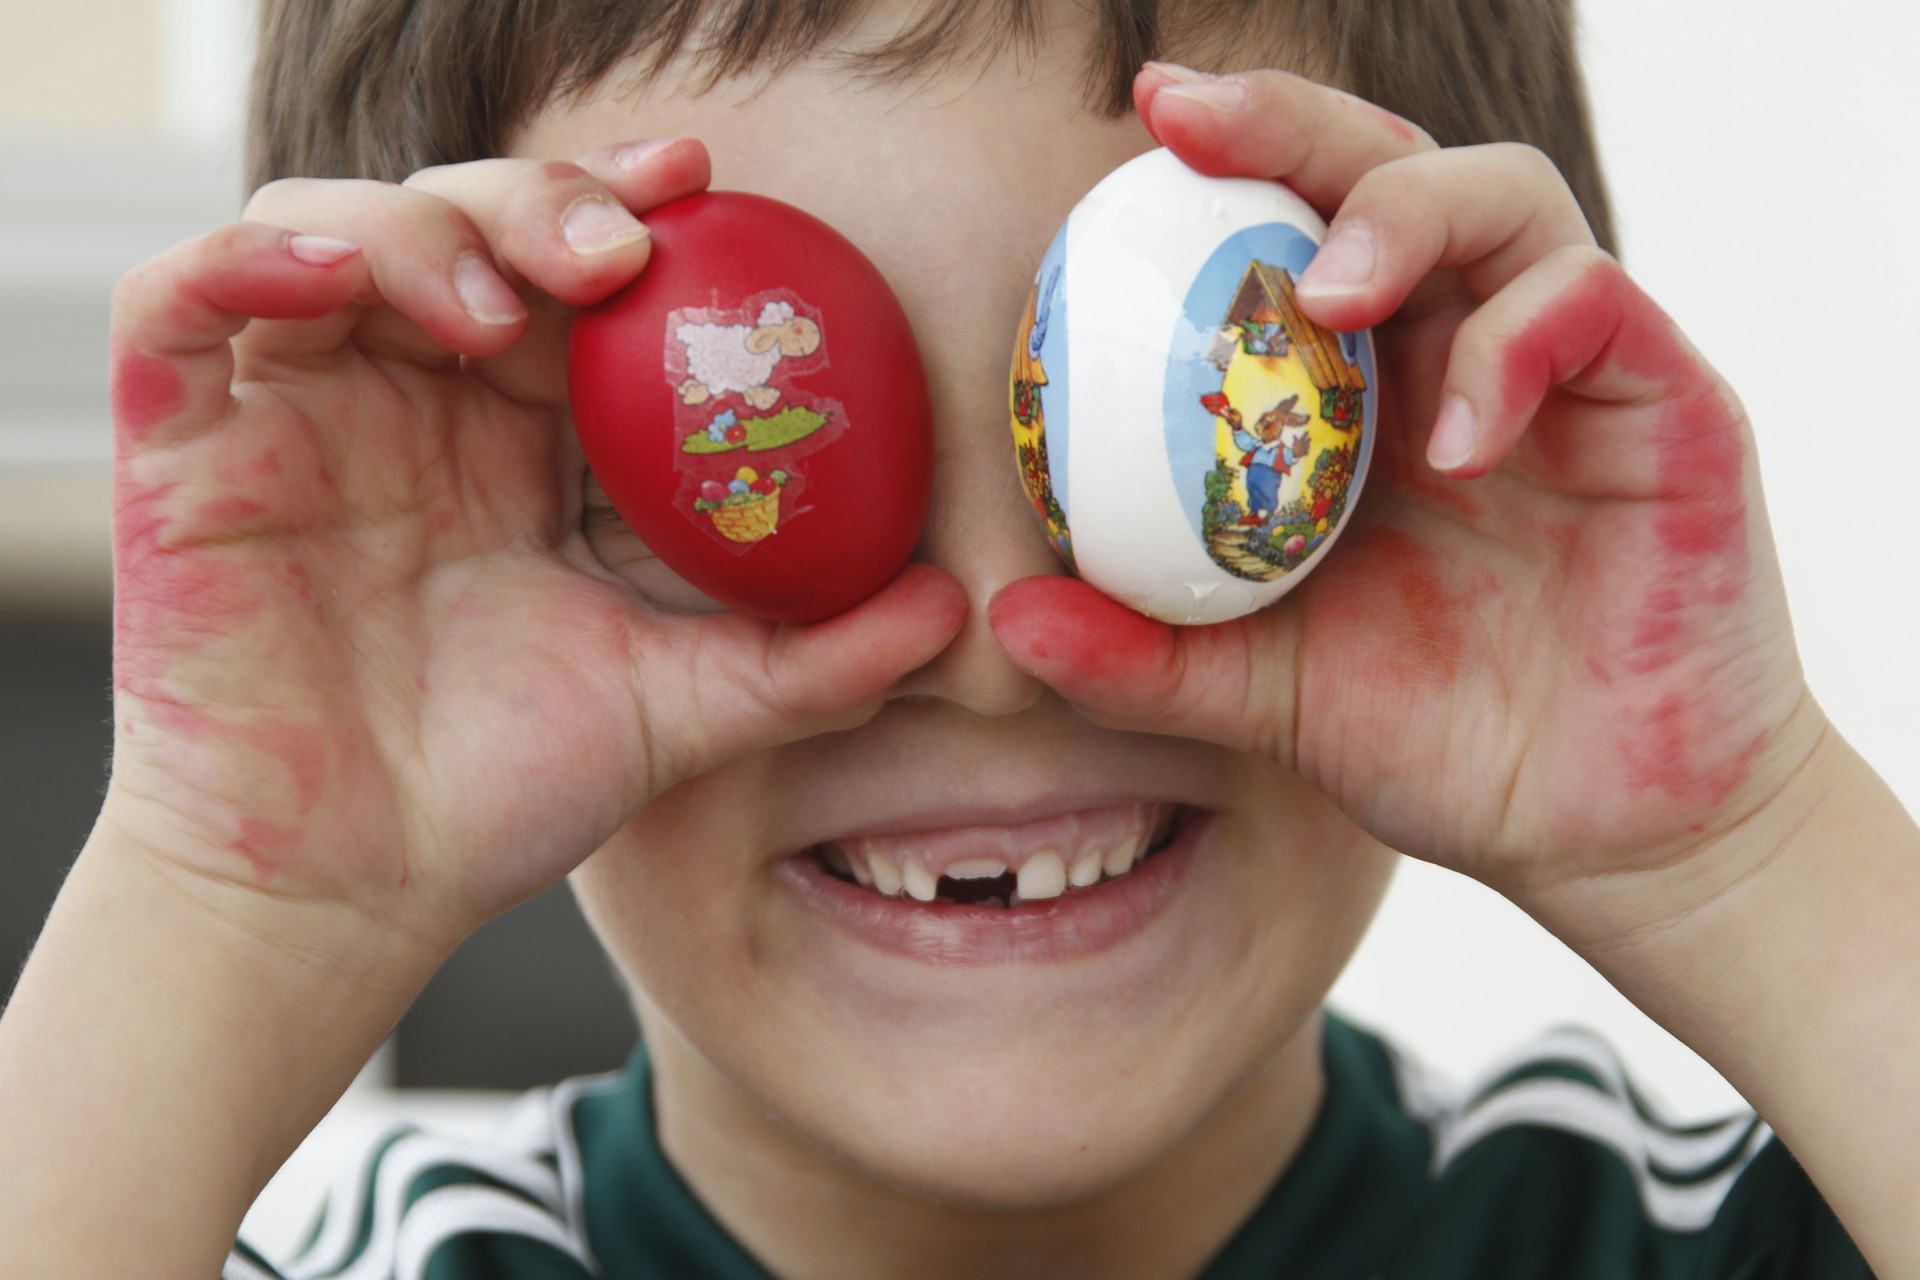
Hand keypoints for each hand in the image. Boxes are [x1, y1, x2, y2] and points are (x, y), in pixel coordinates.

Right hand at [101, 139, 964, 950]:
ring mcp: (295, 413)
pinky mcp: (185, 448)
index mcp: (522, 437)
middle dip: (536, 202)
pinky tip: (329, 278)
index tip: (704, 189)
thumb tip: (951, 609)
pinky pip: (184, 302)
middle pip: (459, 223)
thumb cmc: (501, 792)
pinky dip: (247, 259)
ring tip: (490, 306)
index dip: (627, 210)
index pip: (568, 279)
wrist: (351, 893)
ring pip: (328, 231)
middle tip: (615, 250)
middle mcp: (412, 401)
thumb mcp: (682, 710)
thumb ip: (813, 658)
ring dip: (412, 226)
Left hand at [990, 66, 1821, 930]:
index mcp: (1369, 392)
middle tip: (1190, 126)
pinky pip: (1596, 307)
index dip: (1224, 165)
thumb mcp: (1262, 691)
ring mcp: (1568, 371)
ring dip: (1405, 212)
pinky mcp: (1669, 405)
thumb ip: (1142, 654)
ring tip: (1332, 292)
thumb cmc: (1439, 737)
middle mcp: (1462, 350)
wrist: (1599, 824)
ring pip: (1503, 198)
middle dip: (1291, 126)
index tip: (1135, 127)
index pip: (1298, 229)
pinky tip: (1458, 443)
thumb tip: (1005, 615)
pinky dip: (1518, 344)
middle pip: (1389, 169)